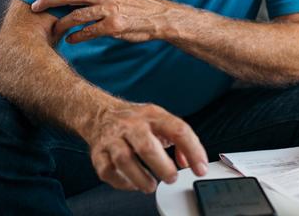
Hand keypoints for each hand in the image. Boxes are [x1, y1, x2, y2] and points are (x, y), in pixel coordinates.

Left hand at [31, 0, 167, 43]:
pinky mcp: (112, 26)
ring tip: (54, 28)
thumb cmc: (140, 4)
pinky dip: (77, 37)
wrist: (161, 17)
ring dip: (61, 23)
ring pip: (75, 16)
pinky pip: (88, 32)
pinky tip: (71, 40)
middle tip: (35, 5)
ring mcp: (108, 10)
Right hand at [84, 101, 207, 192]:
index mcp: (153, 116)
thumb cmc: (135, 121)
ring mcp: (113, 139)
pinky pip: (108, 170)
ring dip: (140, 177)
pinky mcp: (98, 153)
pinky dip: (122, 182)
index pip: (178, 130)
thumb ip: (178, 139)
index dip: (193, 150)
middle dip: (162, 166)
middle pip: (147, 146)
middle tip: (172, 178)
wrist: (100, 113)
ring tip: (151, 186)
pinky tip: (133, 184)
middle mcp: (132, 125)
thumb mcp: (160, 120)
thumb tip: (190, 162)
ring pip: (124, 159)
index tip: (200, 168)